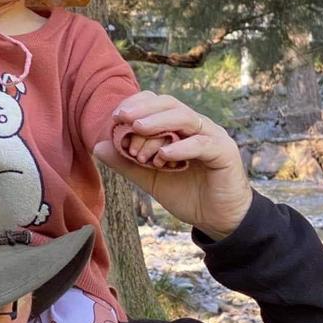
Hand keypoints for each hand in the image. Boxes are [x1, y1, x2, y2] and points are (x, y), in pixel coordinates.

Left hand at [95, 91, 252, 239]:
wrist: (218, 219)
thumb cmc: (187, 195)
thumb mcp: (151, 179)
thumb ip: (127, 163)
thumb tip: (97, 146)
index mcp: (180, 128)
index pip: (159, 104)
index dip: (138, 105)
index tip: (116, 116)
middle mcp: (197, 127)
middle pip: (171, 105)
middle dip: (144, 108)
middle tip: (122, 117)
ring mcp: (212, 137)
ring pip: (186, 119)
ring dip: (159, 122)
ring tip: (138, 129)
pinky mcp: (224, 153)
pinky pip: (202, 144)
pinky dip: (181, 147)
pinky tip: (163, 154)